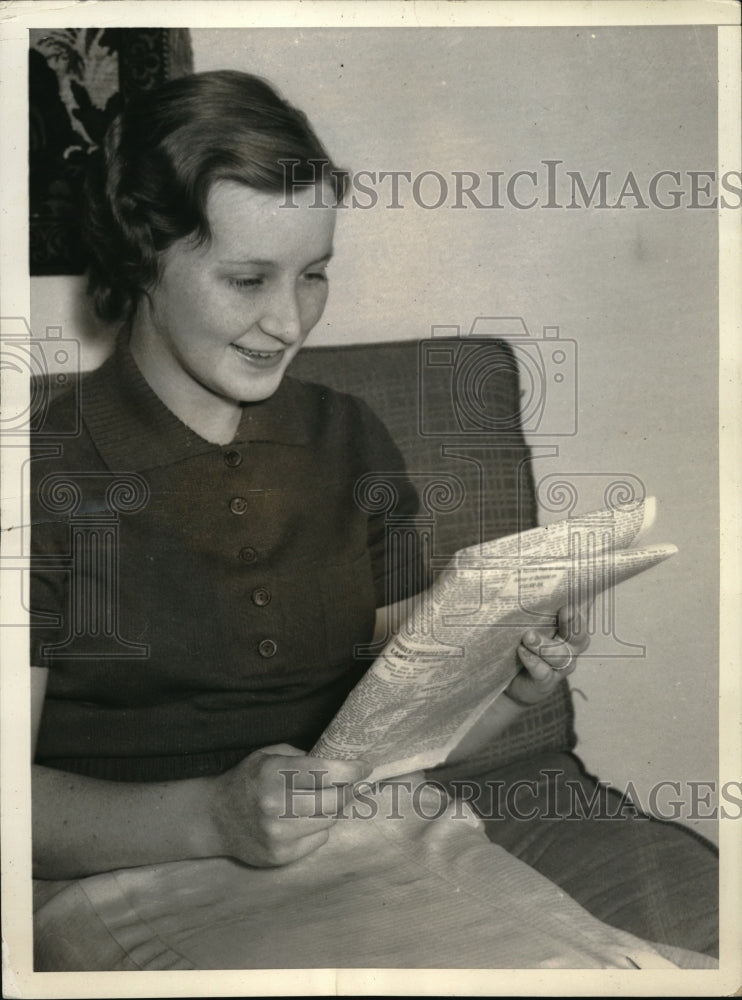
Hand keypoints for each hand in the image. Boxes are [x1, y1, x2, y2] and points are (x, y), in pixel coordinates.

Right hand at [207, 744, 369, 866]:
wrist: (215, 818)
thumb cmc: (248, 780)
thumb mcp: (270, 755)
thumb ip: (302, 757)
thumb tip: (341, 763)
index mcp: (274, 773)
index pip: (325, 772)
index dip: (351, 770)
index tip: (364, 768)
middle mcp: (275, 805)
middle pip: (333, 800)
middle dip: (349, 790)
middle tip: (353, 785)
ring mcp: (277, 834)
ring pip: (328, 821)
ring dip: (333, 809)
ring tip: (326, 800)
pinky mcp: (280, 856)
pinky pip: (317, 840)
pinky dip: (318, 829)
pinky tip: (305, 820)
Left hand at [506, 604, 590, 706]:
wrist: (511, 680)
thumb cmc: (522, 643)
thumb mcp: (528, 623)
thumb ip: (532, 609)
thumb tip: (526, 577)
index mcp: (568, 631)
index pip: (580, 617)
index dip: (582, 607)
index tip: (576, 596)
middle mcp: (569, 648)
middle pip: (579, 636)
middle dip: (573, 623)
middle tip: (566, 610)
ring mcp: (559, 667)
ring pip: (560, 655)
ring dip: (544, 644)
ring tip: (528, 636)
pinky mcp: (545, 681)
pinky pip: (543, 672)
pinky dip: (533, 661)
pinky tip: (522, 651)